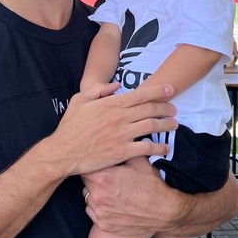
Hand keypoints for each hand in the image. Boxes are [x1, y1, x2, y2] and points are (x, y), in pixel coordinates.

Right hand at [44, 82, 176, 176]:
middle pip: (149, 109)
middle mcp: (119, 117)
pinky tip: (165, 147)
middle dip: (165, 107)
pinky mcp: (121, 152)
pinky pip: (145, 148)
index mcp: (110, 104)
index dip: (157, 91)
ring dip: (165, 125)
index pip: (140, 95)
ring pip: (151, 126)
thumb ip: (98, 90)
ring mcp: (121, 135)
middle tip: (175, 108)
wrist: (63, 152)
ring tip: (174, 124)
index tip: (170, 89)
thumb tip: (117, 85)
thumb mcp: (79, 100)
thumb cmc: (70, 126)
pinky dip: (158, 147)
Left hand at [82, 157, 173, 235]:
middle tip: (107, 178)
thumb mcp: (138, 161)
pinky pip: (92, 212)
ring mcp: (99, 212)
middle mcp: (97, 196)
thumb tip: (119, 139)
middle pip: (85, 182)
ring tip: (111, 192)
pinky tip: (112, 205)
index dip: (92, 165)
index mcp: (103, 178)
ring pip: (88, 198)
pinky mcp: (103, 225)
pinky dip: (99, 208)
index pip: (86, 167)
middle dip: (94, 179)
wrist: (164, 211)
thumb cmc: (152, 185)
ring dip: (95, 194)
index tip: (98, 164)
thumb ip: (123, 150)